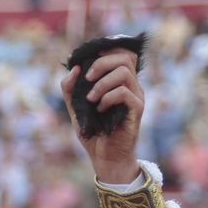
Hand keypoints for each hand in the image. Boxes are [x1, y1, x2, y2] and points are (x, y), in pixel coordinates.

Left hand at [60, 49, 144, 184]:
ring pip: (124, 73)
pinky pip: (124, 93)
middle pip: (124, 57)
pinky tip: (100, 109)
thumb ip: (71, 88)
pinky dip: (108, 98)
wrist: (105, 157)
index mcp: (120, 82)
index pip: (121, 53)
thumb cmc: (94, 132)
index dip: (106, 50)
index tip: (89, 59)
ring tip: (91, 99)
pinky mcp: (137, 110)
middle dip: (101, 63)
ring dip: (102, 83)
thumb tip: (73, 69)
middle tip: (87, 78)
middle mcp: (132, 86)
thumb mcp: (76, 107)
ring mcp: (136, 97)